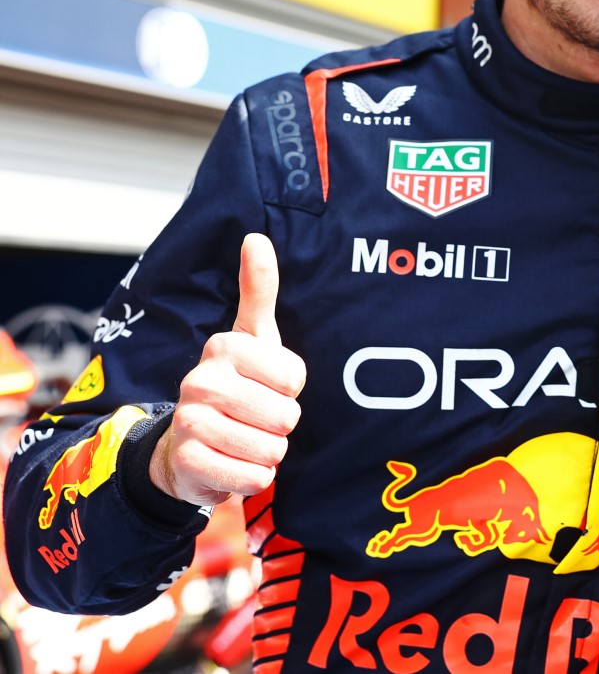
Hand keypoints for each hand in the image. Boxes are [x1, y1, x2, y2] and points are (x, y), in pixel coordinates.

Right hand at [150, 234, 305, 505]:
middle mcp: (200, 381)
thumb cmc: (236, 386)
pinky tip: (233, 464)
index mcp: (222, 347)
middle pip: (286, 414)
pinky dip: (254, 477)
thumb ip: (258, 288)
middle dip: (281, 424)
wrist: (188, 447)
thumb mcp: (253, 337)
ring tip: (245, 440)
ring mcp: (189, 422)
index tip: (267, 385)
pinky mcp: (188, 463)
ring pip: (272, 448)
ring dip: (268, 451)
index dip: (291, 388)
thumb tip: (255, 236)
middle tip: (256, 418)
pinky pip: (254, 477)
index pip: (295, 376)